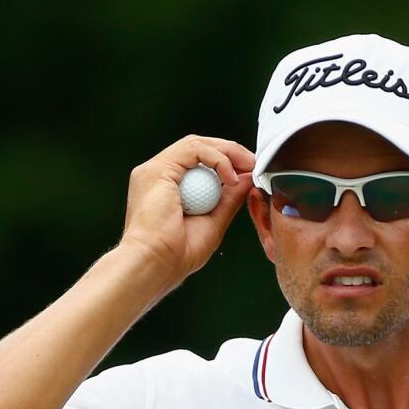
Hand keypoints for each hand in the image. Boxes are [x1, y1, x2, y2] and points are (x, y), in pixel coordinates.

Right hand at [121, 134, 255, 283]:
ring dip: (227, 152)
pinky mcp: (157, 169)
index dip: (227, 161)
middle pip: (198, 147)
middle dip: (231, 152)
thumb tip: (247, 179)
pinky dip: (217, 160)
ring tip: (247, 166)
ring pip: (196, 144)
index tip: (250, 171)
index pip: (199, 161)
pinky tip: (230, 178)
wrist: (156, 263)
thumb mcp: (214, 221)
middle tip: (254, 164)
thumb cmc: (178, 254)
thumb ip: (229, 198)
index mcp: (167, 186)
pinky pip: (193, 150)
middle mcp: (158, 174)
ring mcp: (155, 170)